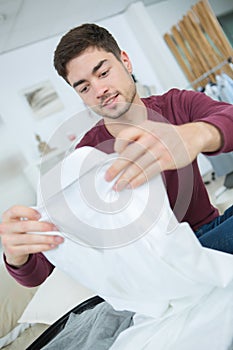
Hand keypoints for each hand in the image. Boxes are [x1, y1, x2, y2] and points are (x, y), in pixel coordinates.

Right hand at [0, 205, 63, 266]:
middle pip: (25, 226)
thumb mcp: (22, 221)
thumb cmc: (20, 231)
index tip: (40, 215)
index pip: (16, 210)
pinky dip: (43, 246)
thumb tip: (49, 218)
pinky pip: (30, 248)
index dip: (29, 212)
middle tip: (55, 228)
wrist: (13, 248)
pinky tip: (50, 245)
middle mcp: (5, 228)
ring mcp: (7, 240)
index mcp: (8, 216)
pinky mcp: (12, 251)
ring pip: (29, 239)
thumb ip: (32, 218)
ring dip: (46, 239)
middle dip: (43, 227)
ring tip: (57, 238)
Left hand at [105, 120, 220, 190]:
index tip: (114, 156)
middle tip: (108, 177)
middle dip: (115, 168)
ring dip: (125, 178)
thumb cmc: (168, 135)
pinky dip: (139, 180)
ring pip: (138, 165)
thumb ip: (137, 138)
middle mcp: (151, 137)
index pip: (124, 136)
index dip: (117, 147)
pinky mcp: (167, 160)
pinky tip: (132, 185)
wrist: (192, 136)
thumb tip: (120, 156)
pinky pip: (149, 172)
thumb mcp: (152, 128)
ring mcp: (160, 149)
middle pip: (128, 154)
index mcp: (144, 127)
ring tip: (118, 186)